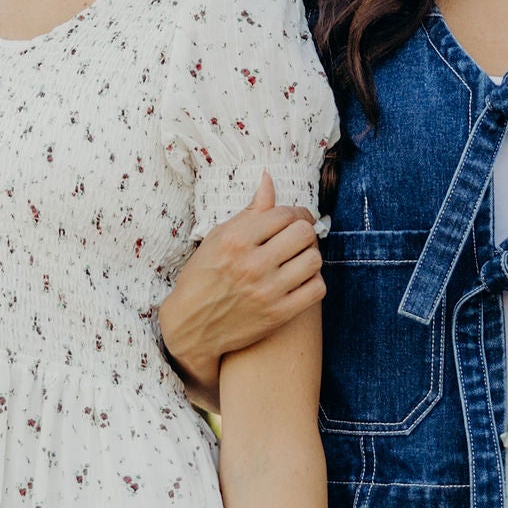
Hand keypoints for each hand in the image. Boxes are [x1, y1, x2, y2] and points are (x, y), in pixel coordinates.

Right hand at [159, 174, 323, 407]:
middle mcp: (252, 264)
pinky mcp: (278, 315)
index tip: (294, 219)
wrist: (191, 327)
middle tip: (298, 238)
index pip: (284, 214)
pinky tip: (300, 281)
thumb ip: (249, 211)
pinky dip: (313, 283)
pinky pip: (316, 290)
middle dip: (304, 232)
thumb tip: (268, 179)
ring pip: (314, 261)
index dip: (295, 214)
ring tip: (298, 260)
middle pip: (304, 234)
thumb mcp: (218, 238)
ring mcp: (267, 291)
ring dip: (310, 257)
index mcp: (235, 240)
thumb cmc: (203, 277)